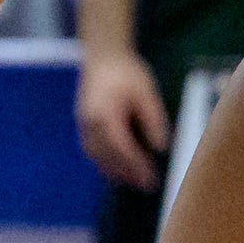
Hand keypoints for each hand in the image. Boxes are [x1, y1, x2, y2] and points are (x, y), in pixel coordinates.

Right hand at [74, 50, 170, 190]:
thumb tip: (159, 147)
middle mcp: (89, 122)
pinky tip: (118, 169)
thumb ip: (153, 119)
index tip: (151, 176)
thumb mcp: (146, 92)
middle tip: (146, 185)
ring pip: (96, 155)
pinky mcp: (84, 124)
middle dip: (126, 173)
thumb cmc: (126, 72)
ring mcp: (83, 124)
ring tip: (134, 182)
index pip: (121, 147)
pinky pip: (91, 149)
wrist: (103, 56)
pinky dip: (104, 162)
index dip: (136, 165)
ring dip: (114, 171)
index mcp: (105, 113)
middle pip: (106, 156)